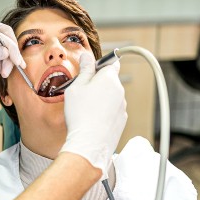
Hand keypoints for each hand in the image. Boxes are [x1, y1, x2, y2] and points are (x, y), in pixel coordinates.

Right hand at [60, 52, 126, 179]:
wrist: (89, 144)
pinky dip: (104, 111)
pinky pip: (112, 110)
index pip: (111, 62)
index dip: (100, 64)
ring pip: (111, 96)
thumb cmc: (80, 115)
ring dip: (101, 98)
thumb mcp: (76, 87)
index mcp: (109, 79)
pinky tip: (92, 119)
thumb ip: (84, 69)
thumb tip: (87, 56)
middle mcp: (120, 91)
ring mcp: (122, 107)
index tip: (91, 70)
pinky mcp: (121, 120)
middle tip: (82, 92)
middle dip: (98, 83)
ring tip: (85, 109)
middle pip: (110, 80)